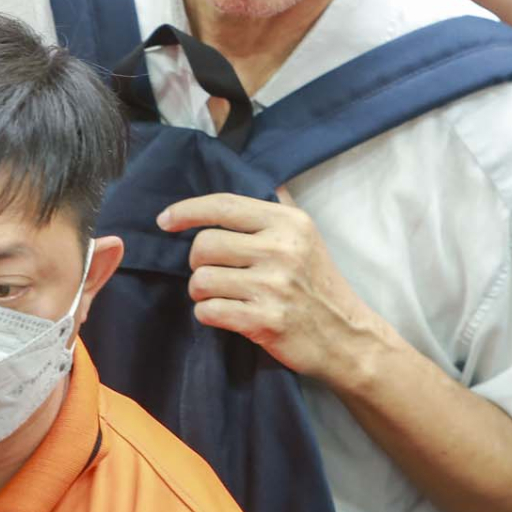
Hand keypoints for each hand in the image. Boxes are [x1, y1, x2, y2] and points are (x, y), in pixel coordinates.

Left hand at [159, 187, 388, 388]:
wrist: (347, 336)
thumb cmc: (320, 285)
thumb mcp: (307, 236)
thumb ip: (275, 208)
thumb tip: (244, 174)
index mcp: (289, 223)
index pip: (224, 206)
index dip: (187, 210)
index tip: (165, 220)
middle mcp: (281, 250)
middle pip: (205, 246)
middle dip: (198, 262)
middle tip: (213, 271)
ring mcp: (273, 286)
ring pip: (202, 280)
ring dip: (201, 292)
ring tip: (220, 295)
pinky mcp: (265, 321)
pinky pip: (209, 311)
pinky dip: (208, 314)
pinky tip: (226, 314)